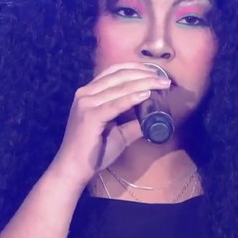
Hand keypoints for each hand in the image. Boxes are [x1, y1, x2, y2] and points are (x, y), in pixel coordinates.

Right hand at [48, 63, 170, 188]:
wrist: (73, 169)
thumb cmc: (94, 152)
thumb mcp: (118, 133)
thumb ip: (133, 122)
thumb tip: (155, 117)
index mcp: (89, 93)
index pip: (114, 71)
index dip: (136, 69)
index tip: (156, 72)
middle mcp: (85, 93)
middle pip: (119, 76)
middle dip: (144, 75)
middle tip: (164, 79)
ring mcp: (86, 103)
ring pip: (120, 87)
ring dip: (144, 84)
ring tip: (161, 84)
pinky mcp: (90, 116)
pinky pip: (116, 104)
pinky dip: (132, 98)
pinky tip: (146, 95)